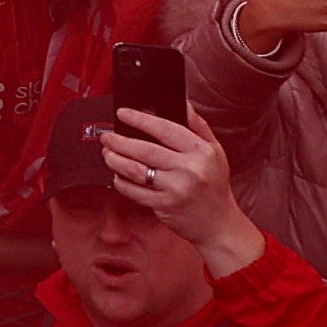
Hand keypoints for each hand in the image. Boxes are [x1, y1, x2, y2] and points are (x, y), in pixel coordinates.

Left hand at [93, 101, 257, 267]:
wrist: (219, 224)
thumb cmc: (214, 185)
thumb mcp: (215, 152)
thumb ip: (198, 126)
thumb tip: (182, 102)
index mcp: (201, 152)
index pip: (165, 129)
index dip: (140, 119)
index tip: (122, 113)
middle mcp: (189, 170)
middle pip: (145, 150)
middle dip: (119, 141)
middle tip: (106, 136)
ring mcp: (176, 189)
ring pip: (136, 170)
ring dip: (115, 160)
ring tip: (106, 153)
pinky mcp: (165, 206)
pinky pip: (135, 192)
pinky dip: (121, 182)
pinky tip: (117, 175)